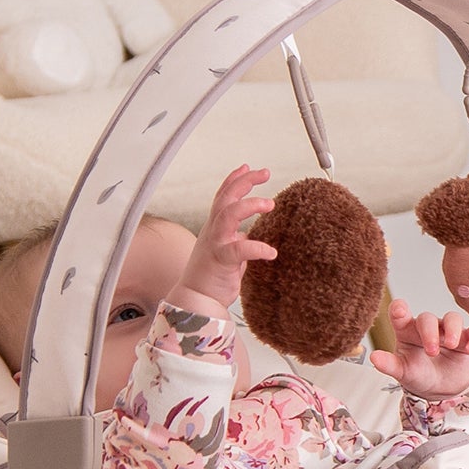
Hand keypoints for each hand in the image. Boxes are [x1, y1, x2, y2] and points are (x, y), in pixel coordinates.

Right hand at [169, 165, 274, 313]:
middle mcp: (213, 231)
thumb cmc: (211, 280)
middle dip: (244, 182)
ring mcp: (215, 244)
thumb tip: (247, 235)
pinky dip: (257, 248)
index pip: (222, 197)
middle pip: (225, 197)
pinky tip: (271, 252)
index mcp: (214, 228)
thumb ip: (236, 241)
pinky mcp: (221, 261)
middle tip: (265, 173)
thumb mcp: (225, 253)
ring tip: (270, 204)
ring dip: (249, 205)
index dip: (234, 180)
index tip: (248, 167)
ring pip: (228, 215)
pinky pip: (239, 249)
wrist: (196, 301)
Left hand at [370, 298, 468, 398]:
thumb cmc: (418, 375)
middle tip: (432, 350)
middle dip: (429, 332)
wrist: (440, 390)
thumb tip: (374, 358)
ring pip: (453, 318)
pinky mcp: (468, 339)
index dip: (399, 309)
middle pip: (428, 318)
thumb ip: (389, 365)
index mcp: (407, 332)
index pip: (400, 315)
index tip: (400, 309)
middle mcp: (428, 328)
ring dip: (452, 329)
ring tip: (451, 344)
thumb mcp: (403, 373)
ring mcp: (448, 332)